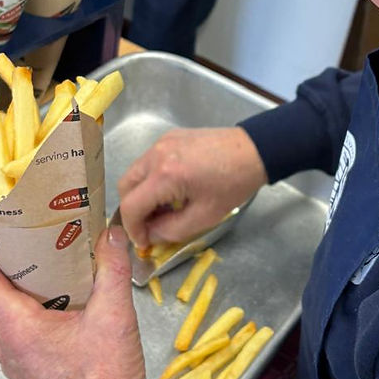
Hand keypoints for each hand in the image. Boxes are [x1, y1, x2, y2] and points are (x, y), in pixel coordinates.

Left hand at [0, 225, 151, 378]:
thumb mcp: (115, 316)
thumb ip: (113, 269)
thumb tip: (112, 232)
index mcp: (15, 326)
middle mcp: (5, 342)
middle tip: (18, 223)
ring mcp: (14, 359)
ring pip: (3, 309)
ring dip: (15, 279)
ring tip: (40, 250)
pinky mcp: (28, 368)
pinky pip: (17, 326)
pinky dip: (26, 301)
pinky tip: (55, 290)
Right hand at [118, 126, 267, 248]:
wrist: (254, 151)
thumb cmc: (233, 184)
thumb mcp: (204, 217)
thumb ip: (171, 230)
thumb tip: (150, 235)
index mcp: (166, 175)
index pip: (130, 206)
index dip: (132, 229)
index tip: (143, 241)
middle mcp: (157, 154)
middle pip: (125, 186)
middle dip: (132, 210)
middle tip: (149, 226)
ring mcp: (161, 142)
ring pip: (134, 173)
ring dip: (140, 194)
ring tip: (161, 209)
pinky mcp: (168, 137)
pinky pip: (147, 162)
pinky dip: (150, 179)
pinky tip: (170, 190)